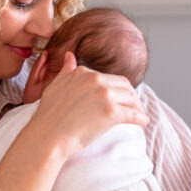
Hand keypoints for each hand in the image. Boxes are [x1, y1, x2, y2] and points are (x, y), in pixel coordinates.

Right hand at [29, 53, 147, 159]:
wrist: (48, 135)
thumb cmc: (49, 115)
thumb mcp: (55, 86)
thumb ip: (66, 71)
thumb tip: (70, 55)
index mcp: (84, 73)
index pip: (109, 78)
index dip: (117, 88)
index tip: (119, 97)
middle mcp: (95, 80)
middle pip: (124, 86)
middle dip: (131, 96)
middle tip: (133, 106)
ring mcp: (105, 95)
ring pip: (131, 99)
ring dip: (137, 107)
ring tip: (139, 115)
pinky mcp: (111, 112)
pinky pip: (133, 114)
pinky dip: (140, 118)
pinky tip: (142, 122)